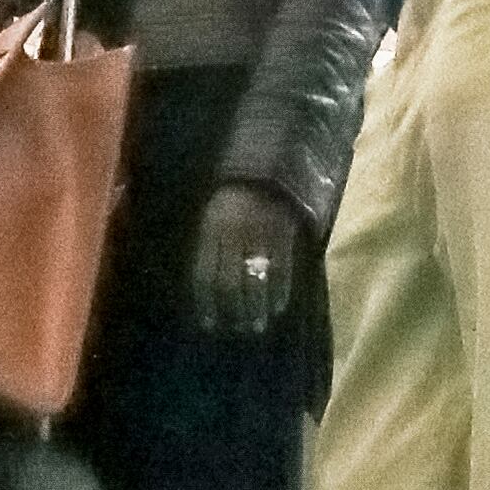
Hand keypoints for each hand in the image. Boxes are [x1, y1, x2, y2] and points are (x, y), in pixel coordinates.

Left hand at [190, 184, 301, 336]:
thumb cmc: (235, 191)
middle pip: (230, 280)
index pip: (206, 273)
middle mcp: (233, 233)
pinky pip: (282, 267)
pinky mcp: (285, 231)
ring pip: (256, 278)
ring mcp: (261, 232)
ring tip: (258, 325)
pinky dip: (280, 290)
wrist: (269, 161)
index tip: (210, 323)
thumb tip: (205, 283)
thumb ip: (208, 242)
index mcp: (211, 228)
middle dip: (234, 309)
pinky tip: (279, 306)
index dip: (207, 301)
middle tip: (239, 328)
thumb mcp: (213, 211)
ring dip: (257, 306)